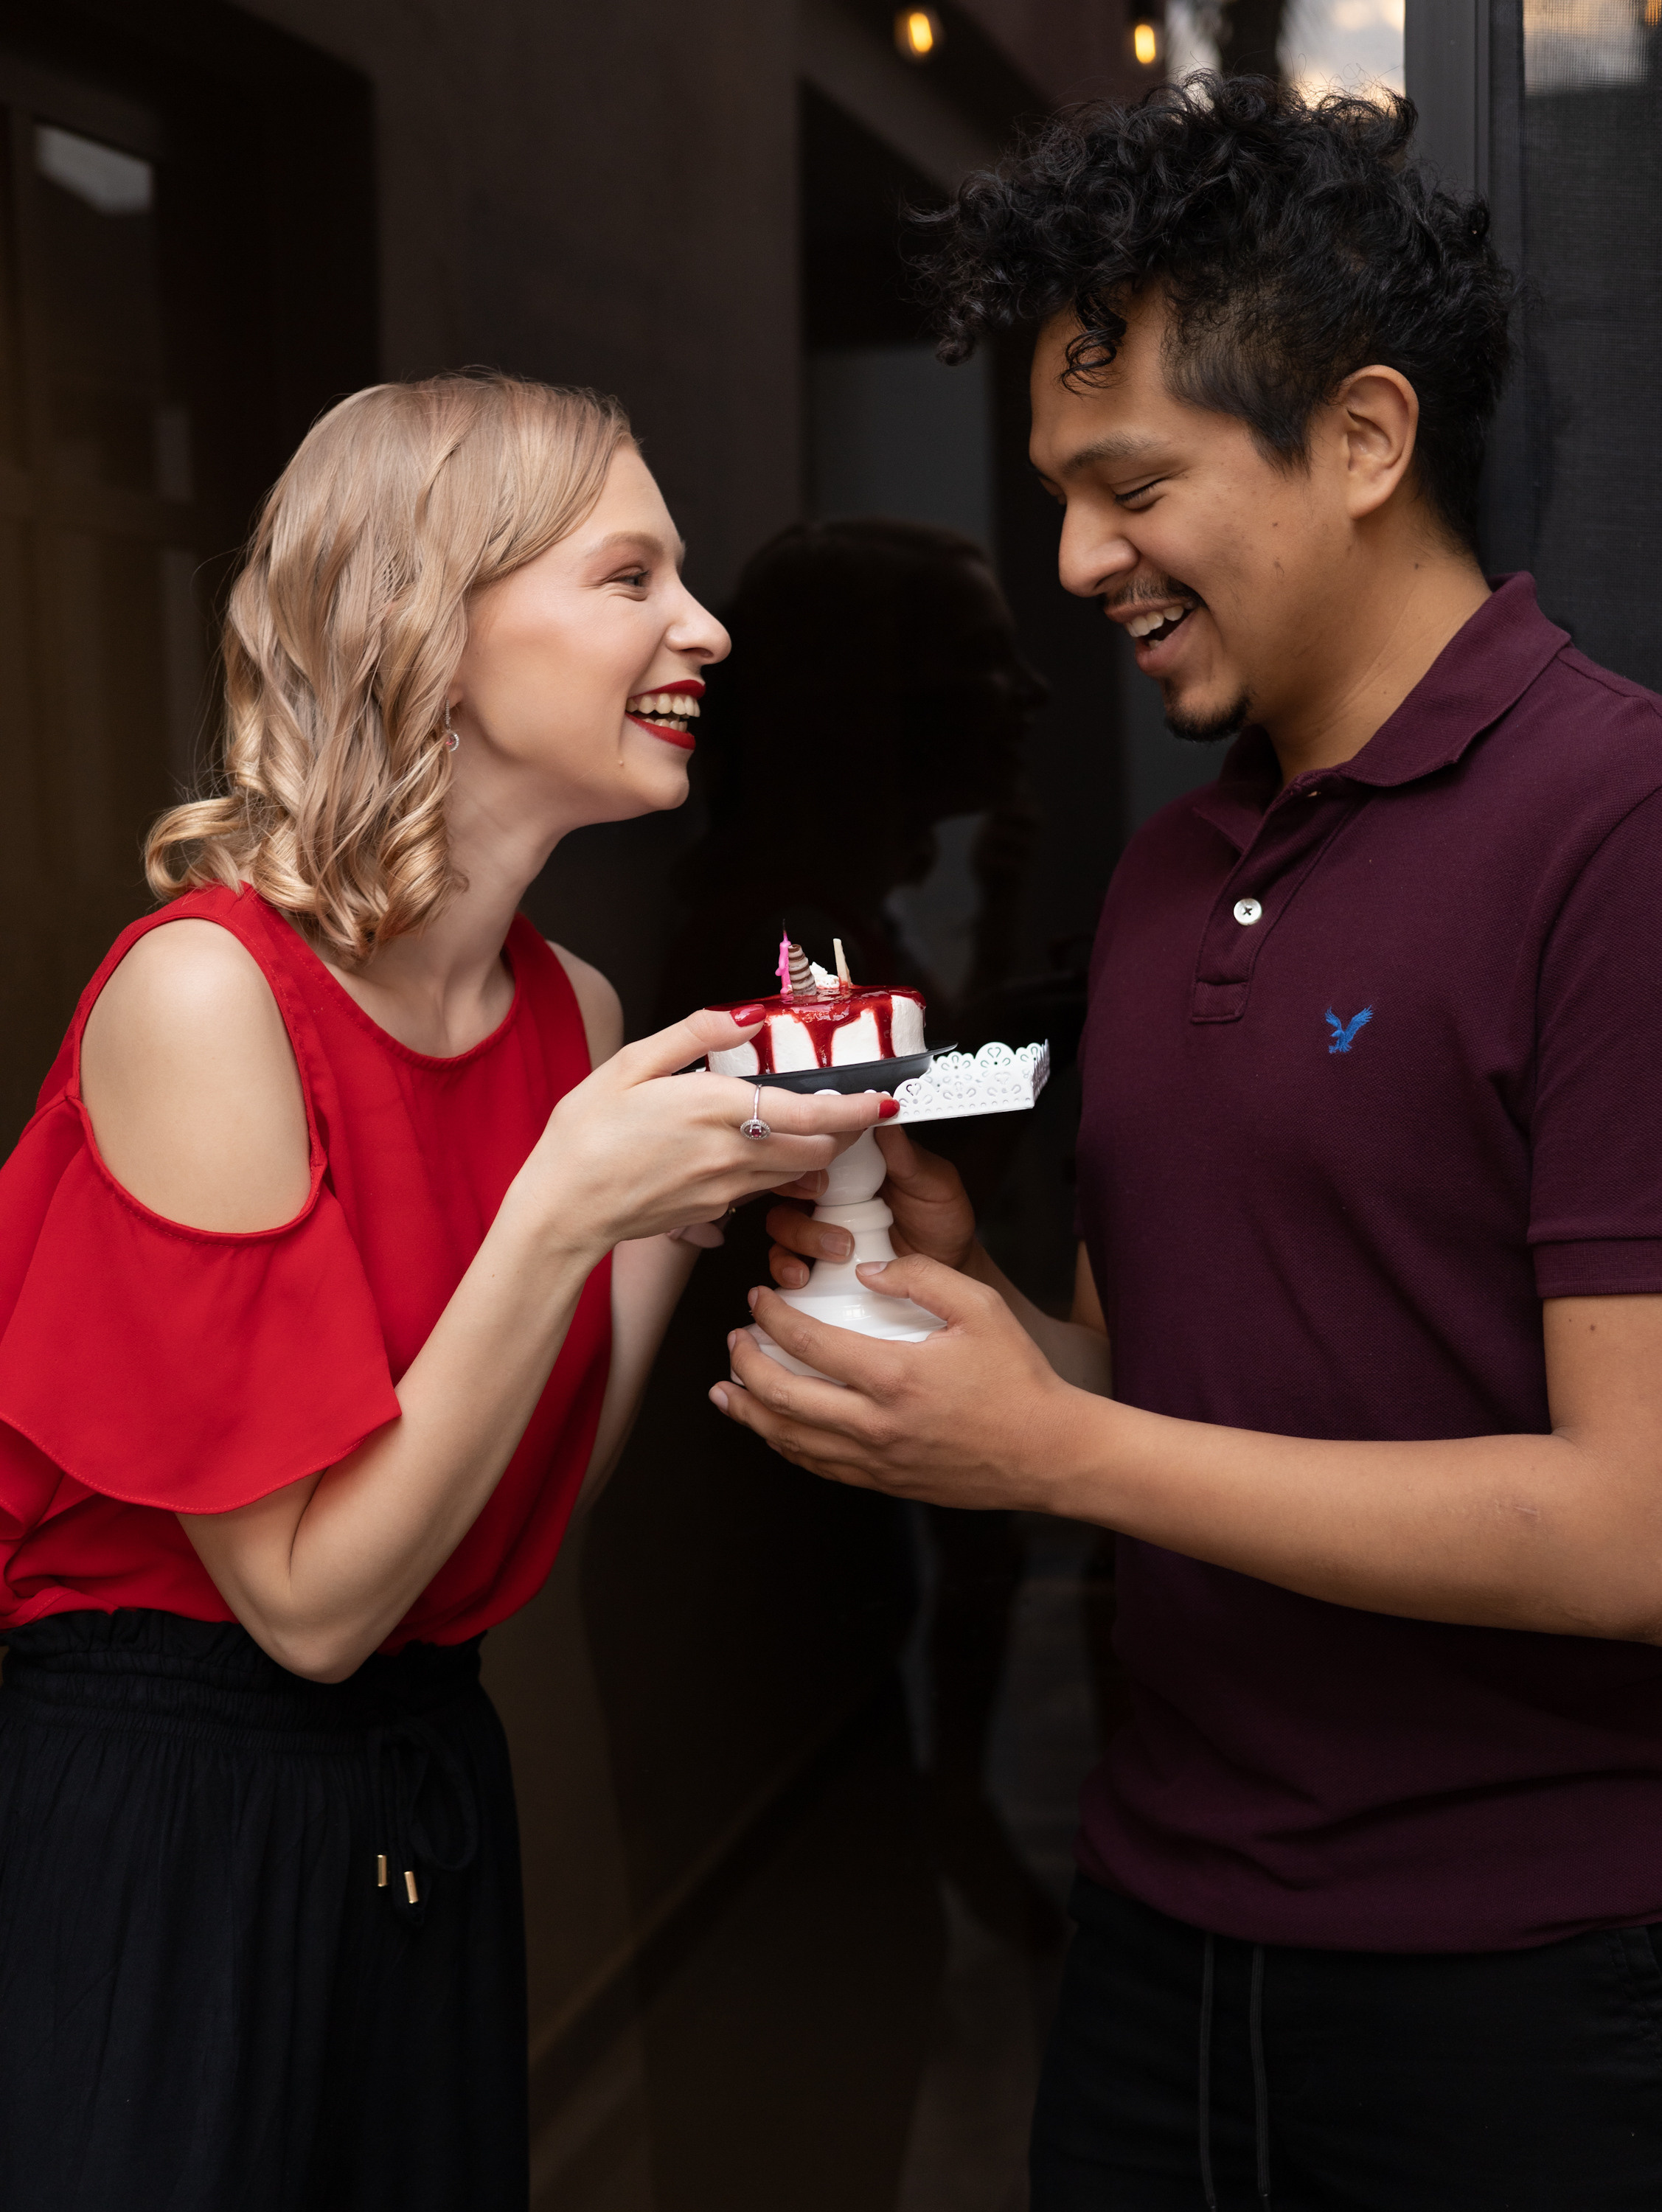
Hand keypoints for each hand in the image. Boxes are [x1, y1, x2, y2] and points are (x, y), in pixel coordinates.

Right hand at [522, 1009, 894, 1256]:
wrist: (562, 1210)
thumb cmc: (585, 1135)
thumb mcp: (630, 1065)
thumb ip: (693, 1036)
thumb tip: (745, 1014)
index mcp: (715, 1109)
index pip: (811, 1114)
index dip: (857, 1108)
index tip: (884, 1098)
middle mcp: (731, 1154)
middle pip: (819, 1150)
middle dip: (845, 1130)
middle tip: (851, 1106)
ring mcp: (725, 1190)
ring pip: (796, 1172)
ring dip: (814, 1152)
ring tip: (810, 1125)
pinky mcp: (714, 1213)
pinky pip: (762, 1190)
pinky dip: (777, 1172)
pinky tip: (755, 1151)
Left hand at [710, 1253, 1075, 1510]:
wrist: (1047, 1452)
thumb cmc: (1018, 1377)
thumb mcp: (979, 1306)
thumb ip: (920, 1276)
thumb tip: (866, 1270)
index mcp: (895, 1376)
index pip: (808, 1343)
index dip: (771, 1317)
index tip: (757, 1299)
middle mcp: (876, 1425)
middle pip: (782, 1397)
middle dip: (745, 1366)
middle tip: (733, 1342)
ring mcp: (877, 1460)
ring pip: (790, 1440)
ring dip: (750, 1412)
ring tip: (727, 1390)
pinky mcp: (884, 1483)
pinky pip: (818, 1466)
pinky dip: (785, 1444)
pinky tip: (773, 1429)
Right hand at [766, 1125, 976, 1290]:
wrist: (946, 1268)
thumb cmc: (940, 1221)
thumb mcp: (933, 1185)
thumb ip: (908, 1157)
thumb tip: (886, 1117)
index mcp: (853, 1163)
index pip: (815, 1146)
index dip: (808, 1152)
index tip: (820, 1165)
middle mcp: (829, 1191)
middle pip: (787, 1181)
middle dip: (798, 1195)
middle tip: (827, 1205)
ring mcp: (818, 1225)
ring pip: (781, 1221)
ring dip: (800, 1236)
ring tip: (839, 1250)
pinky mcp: (814, 1259)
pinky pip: (783, 1259)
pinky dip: (787, 1266)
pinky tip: (806, 1274)